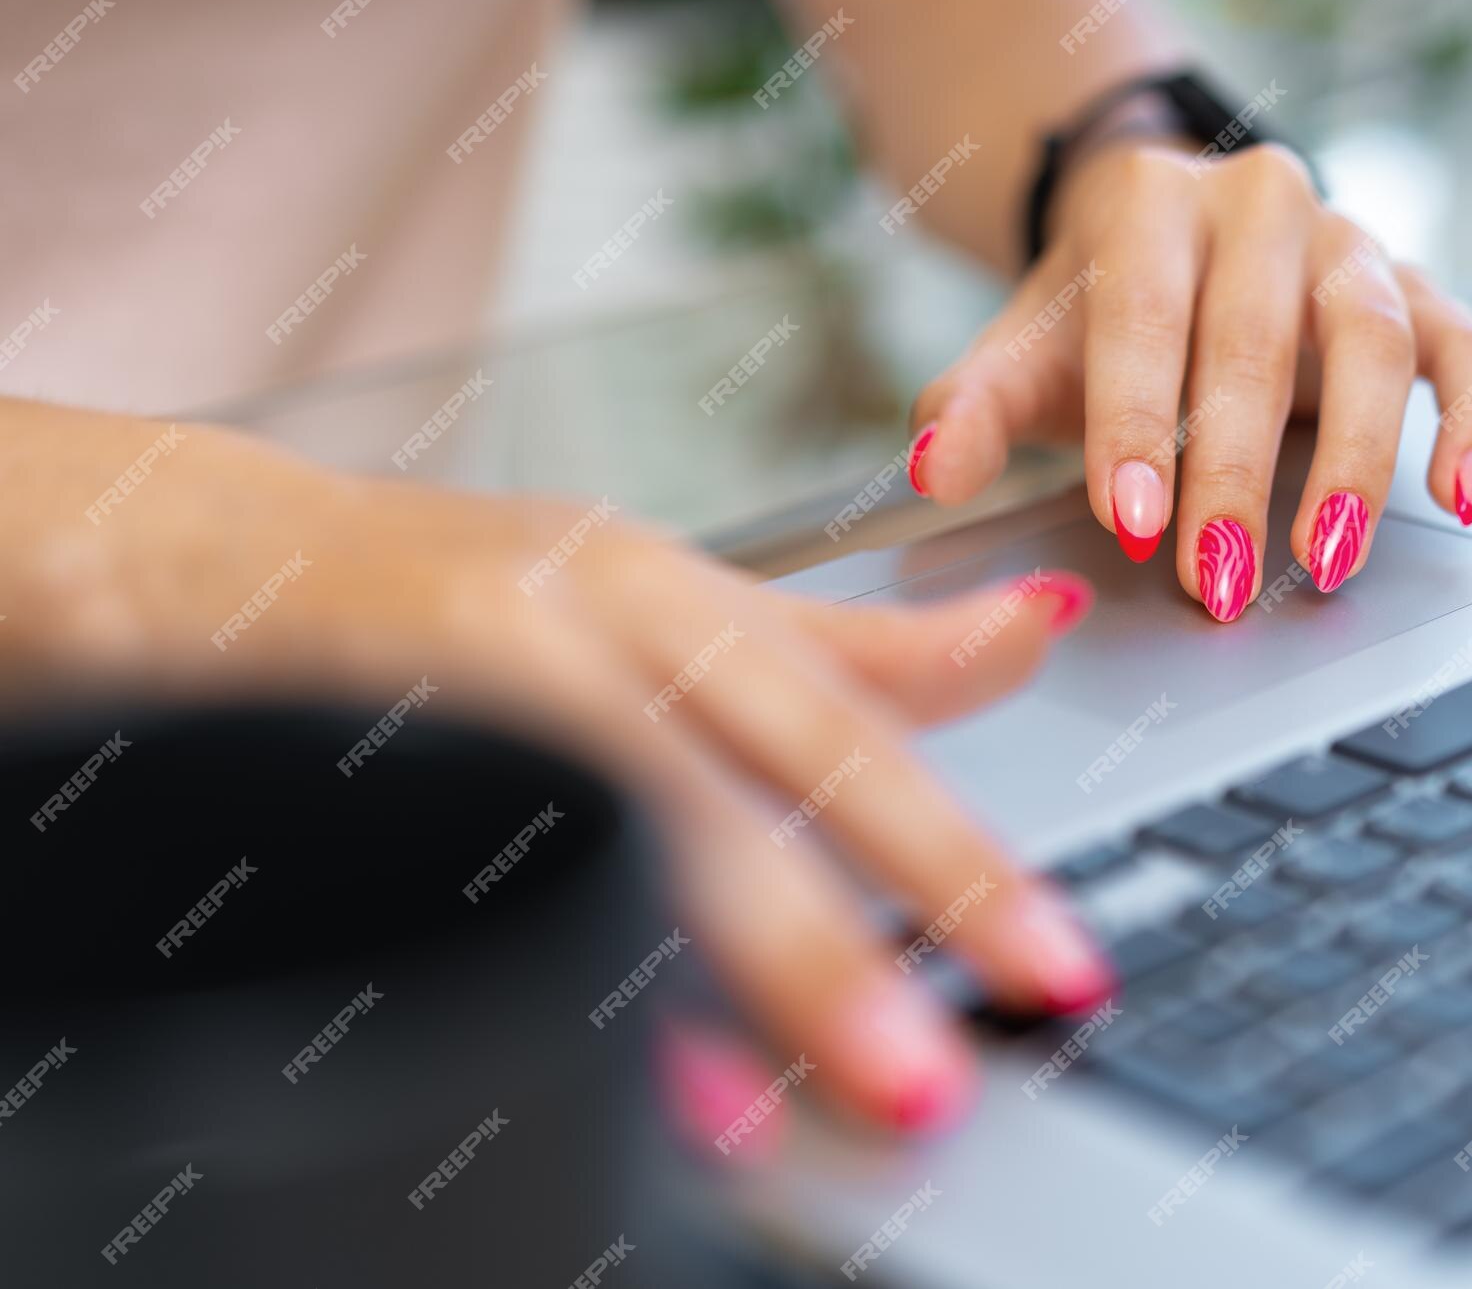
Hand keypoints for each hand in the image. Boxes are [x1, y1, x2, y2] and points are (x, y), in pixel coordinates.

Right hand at [2, 400, 1112, 1132]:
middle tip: (922, 1076)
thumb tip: (1038, 625)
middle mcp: (548, 637)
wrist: (215, 557)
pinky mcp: (323, 778)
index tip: (1053, 962)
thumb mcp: (680, 598)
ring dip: (674, 989)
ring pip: (569, 843)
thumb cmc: (478, 587)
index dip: (947, 855)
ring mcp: (431, 709)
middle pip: (701, 795)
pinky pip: (445, 899)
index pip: (828, 726)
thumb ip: (860, 644)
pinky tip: (586, 1083)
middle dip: (822, 947)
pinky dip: (523, 992)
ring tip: (769, 1115)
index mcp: (653, 589)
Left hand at [905, 139, 1471, 620]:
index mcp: (1150, 207)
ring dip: (1357, 462)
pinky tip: (1462, 497)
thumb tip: (930, 468)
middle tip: (1215, 583)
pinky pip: (1466, 347)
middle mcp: (1259, 207)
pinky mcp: (1415, 287)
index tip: (1129, 526)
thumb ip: (969, 406)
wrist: (1163, 231)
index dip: (1138, 428)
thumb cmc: (1092, 313)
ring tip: (1327, 564)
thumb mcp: (1020, 350)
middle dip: (1235, 476)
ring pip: (1375, 342)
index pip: (1144, 320)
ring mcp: (1348, 243)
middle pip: (1257, 343)